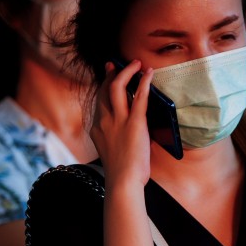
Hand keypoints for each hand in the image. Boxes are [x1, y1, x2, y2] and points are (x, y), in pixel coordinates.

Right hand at [90, 60, 153, 187]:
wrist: (123, 182)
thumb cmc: (121, 172)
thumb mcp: (112, 149)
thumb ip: (115, 135)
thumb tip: (129, 127)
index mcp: (97, 127)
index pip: (99, 100)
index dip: (104, 86)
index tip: (109, 77)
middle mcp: (104, 120)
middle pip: (105, 89)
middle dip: (112, 74)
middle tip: (117, 64)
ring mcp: (118, 120)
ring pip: (118, 86)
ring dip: (127, 71)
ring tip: (136, 64)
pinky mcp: (135, 123)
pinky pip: (139, 97)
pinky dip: (144, 82)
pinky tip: (148, 73)